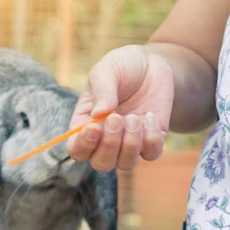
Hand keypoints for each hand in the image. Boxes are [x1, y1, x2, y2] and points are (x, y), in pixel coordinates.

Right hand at [66, 45, 173, 171]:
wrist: (153, 64)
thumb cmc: (122, 66)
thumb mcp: (107, 70)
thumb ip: (102, 90)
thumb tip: (99, 114)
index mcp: (85, 124)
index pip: (76, 149)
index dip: (82, 145)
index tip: (93, 127)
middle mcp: (104, 140)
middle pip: (100, 163)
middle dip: (109, 145)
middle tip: (117, 118)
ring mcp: (128, 143)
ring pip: (126, 164)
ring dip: (130, 144)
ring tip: (136, 117)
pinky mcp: (151, 141)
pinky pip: (151, 154)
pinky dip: (151, 138)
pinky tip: (150, 115)